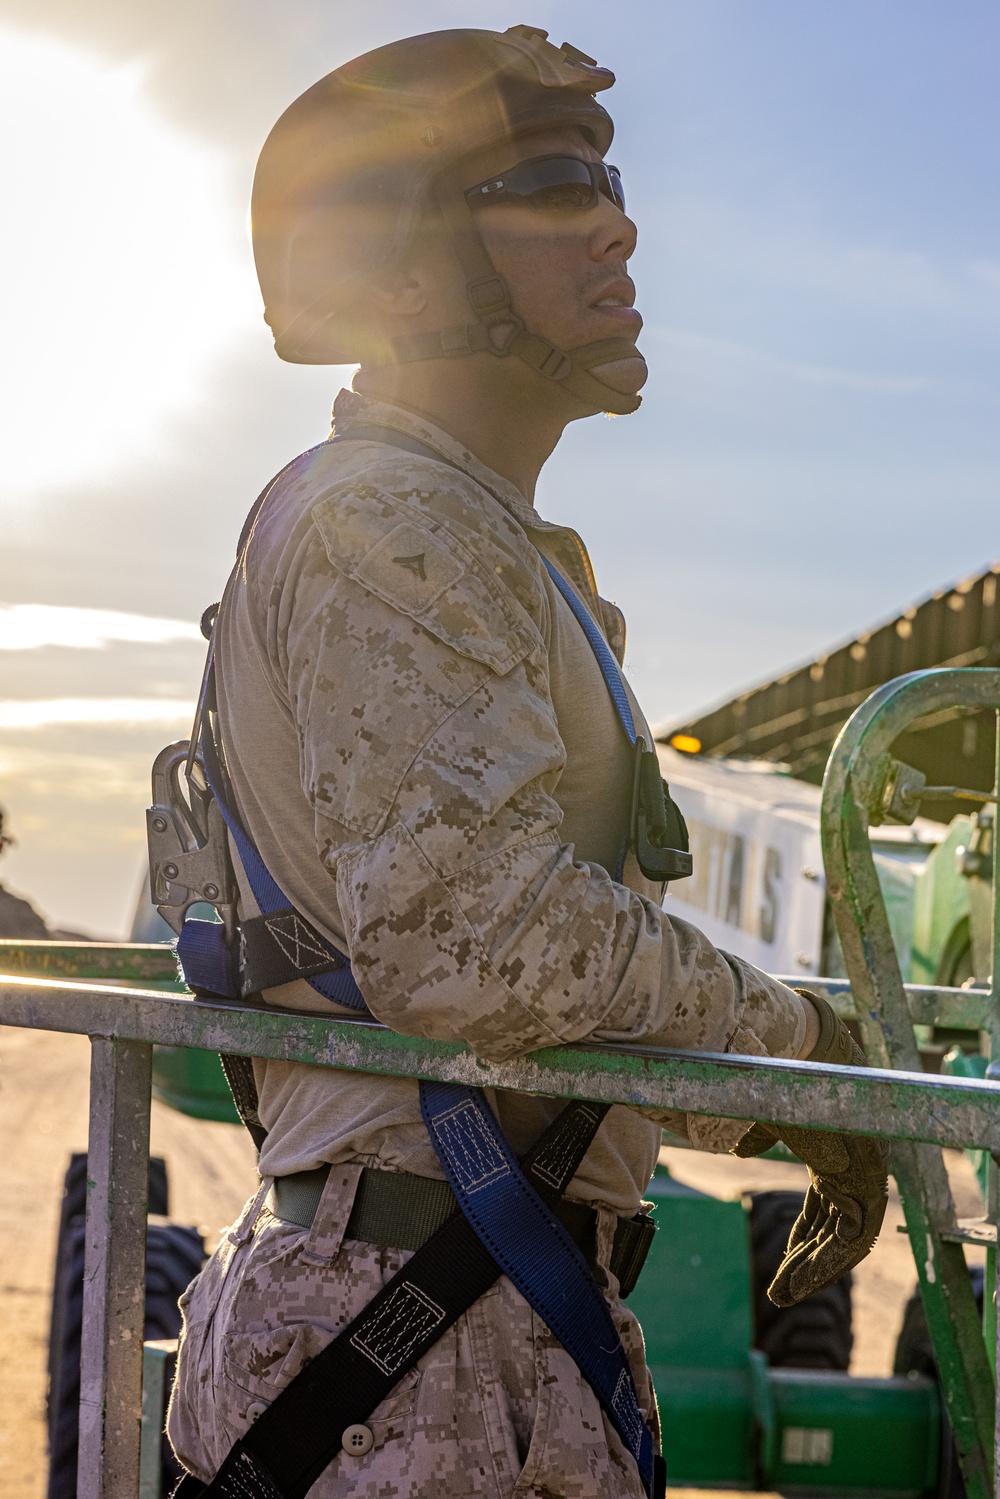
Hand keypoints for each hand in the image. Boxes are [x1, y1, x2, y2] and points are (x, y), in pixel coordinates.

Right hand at [732, 991, 888, 1306]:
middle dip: (805, 1266)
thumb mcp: (764, 1118)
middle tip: (779, 1295)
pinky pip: (857, 1233)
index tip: (782, 1271)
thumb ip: (756, 1137)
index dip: (801, 1243)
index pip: (820, 1212)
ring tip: (785, 1295)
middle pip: (832, 1232)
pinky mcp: (867, 1178)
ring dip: (817, 1271)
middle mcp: (851, 1171)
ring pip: (847, 1240)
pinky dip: (831, 1259)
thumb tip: (739, 1152)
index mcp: (830, 1157)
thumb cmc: (783, 1080)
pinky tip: (803, 1276)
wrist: (801, 1056)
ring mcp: (862, 1175)